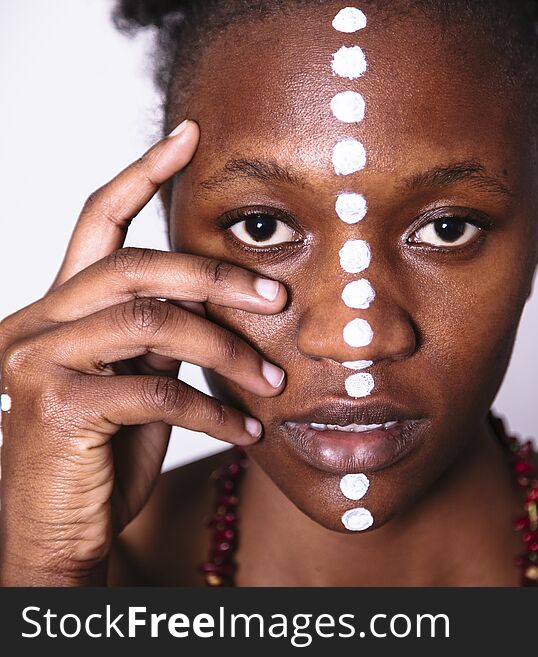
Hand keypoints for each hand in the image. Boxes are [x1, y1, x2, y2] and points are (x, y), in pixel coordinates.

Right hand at [0, 120, 286, 584]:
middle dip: (217, 277)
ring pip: (151, 323)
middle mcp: (35, 323)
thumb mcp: (139, 379)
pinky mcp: (54, 408)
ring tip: (274, 383)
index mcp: (59, 308)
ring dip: (228, 352)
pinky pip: (157, 391)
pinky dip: (215, 411)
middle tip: (279, 301)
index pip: (96, 220)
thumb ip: (162, 333)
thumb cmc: (103, 452)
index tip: (190, 136)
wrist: (58, 530)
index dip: (141, 173)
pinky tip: (247, 431)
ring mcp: (35, 363)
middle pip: (135, 265)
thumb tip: (224, 296)